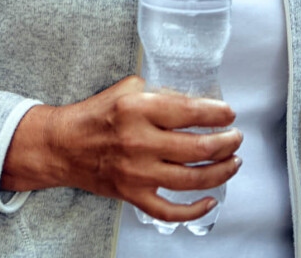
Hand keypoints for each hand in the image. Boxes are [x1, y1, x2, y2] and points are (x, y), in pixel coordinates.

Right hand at [2, 76, 241, 223]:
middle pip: (198, 147)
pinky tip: (210, 201)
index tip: (229, 114)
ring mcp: (137, 172)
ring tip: (234, 162)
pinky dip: (195, 209)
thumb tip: (191, 101)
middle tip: (237, 138)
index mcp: (137, 109)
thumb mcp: (124, 90)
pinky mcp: (133, 194)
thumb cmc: (93, 115)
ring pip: (193, 178)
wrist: (63, 144)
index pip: (188, 111)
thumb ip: (157, 93)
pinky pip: (171, 210)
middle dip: (226, 143)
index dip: (216, 113)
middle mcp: (139, 141)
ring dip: (221, 171)